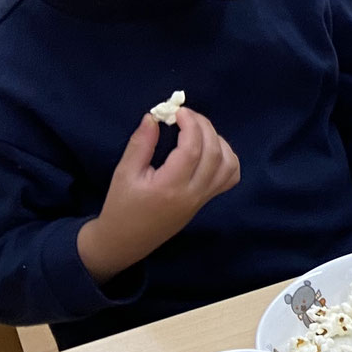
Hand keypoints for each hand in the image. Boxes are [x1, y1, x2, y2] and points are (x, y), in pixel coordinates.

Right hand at [77, 109, 241, 284]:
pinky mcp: (206, 201)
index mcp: (170, 187)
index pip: (192, 150)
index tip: (178, 111)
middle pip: (214, 154)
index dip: (190, 125)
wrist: (128, 240)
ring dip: (219, 141)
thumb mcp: (124, 173)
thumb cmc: (122, 206)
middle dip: (204, 127)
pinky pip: (229, 178)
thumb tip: (154, 117)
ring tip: (198, 130)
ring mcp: (203, 199)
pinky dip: (227, 158)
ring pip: (229, 165)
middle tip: (187, 115)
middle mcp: (193, 194)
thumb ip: (141, 144)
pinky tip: (210, 148)